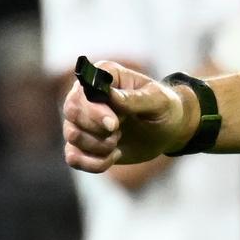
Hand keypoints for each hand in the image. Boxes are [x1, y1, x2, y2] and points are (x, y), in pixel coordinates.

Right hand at [62, 60, 199, 171]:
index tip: (114, 124)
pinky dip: (94, 163)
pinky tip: (113, 156)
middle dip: (97, 129)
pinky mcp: (84, 144)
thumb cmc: (164, 108)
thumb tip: (110, 95)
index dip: (94, 110)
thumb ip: (135, 99)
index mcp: (105, 75)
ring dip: (98, 145)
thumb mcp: (158, 101)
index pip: (82, 91)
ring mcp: (83, 120)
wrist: (167, 131)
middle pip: (71, 112)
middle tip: (119, 132)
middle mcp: (87, 95)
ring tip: (118, 141)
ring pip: (72, 136)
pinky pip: (73, 158)